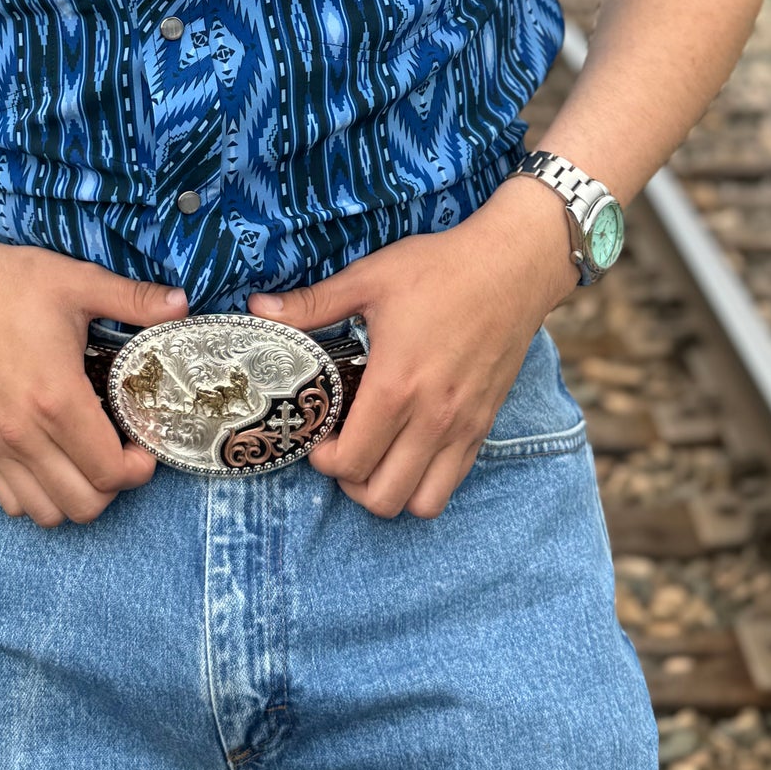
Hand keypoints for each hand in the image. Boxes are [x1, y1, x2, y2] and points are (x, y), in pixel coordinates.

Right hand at [0, 243, 187, 527]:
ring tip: (92, 457)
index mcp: (57, 398)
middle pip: (85, 504)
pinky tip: (57, 462)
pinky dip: (42, 497)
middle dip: (116, 484)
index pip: (108, 471)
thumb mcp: (80, 282)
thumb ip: (135, 299)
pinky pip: (13, 503)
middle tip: (126, 448)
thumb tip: (182, 305)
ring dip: (80, 495)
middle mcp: (25, 434)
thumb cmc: (13, 284)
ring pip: (49, 513)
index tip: (147, 442)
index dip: (140, 467)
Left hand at [248, 177, 578, 519]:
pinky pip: (453, 483)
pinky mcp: (484, 426)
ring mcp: (463, 427)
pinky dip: (425, 482)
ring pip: (421, 503)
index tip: (316, 436)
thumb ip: (312, 304)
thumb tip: (258, 306)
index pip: (350, 461)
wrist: (512, 266)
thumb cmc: (439, 268)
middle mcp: (431, 418)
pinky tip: (409, 448)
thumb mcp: (369, 278)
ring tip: (375, 457)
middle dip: (351, 483)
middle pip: (383, 497)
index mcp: (396, 384)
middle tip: (340, 449)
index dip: (322, 461)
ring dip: (391, 491)